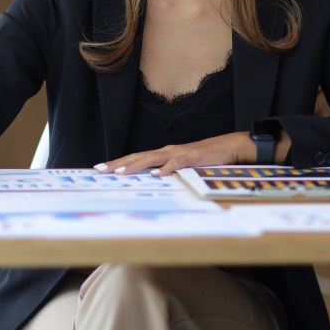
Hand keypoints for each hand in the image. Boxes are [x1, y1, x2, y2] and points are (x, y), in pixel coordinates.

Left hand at [94, 131, 257, 176]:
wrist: (229, 146)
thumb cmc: (205, 158)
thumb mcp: (183, 167)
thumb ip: (168, 172)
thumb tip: (152, 183)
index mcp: (163, 154)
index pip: (136, 158)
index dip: (118, 163)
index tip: (100, 169)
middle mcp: (167, 151)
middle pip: (138, 157)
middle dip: (118, 163)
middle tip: (100, 170)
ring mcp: (179, 153)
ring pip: (152, 158)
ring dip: (135, 165)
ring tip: (120, 173)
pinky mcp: (193, 157)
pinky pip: (178, 163)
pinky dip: (167, 168)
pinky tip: (158, 174)